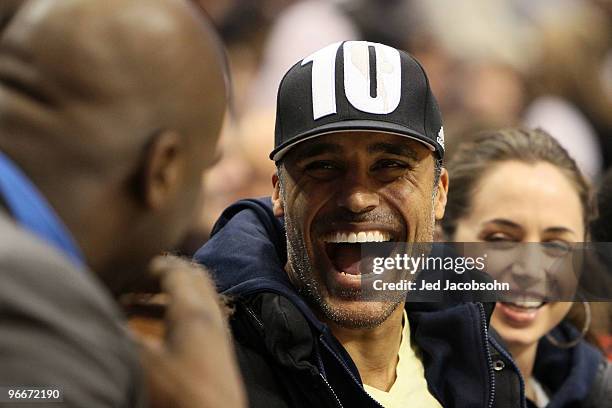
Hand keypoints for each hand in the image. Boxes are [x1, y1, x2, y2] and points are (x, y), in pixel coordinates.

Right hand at [136, 256, 245, 407]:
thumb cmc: (181, 390)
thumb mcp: (144, 363)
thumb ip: (125, 336)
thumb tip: (105, 320)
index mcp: (192, 309)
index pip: (177, 271)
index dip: (155, 265)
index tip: (135, 269)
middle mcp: (210, 312)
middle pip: (192, 276)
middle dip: (164, 274)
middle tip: (136, 282)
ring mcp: (218, 327)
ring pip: (196, 294)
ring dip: (168, 293)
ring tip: (133, 304)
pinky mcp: (219, 343)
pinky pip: (199, 312)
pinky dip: (177, 309)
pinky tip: (156, 326)